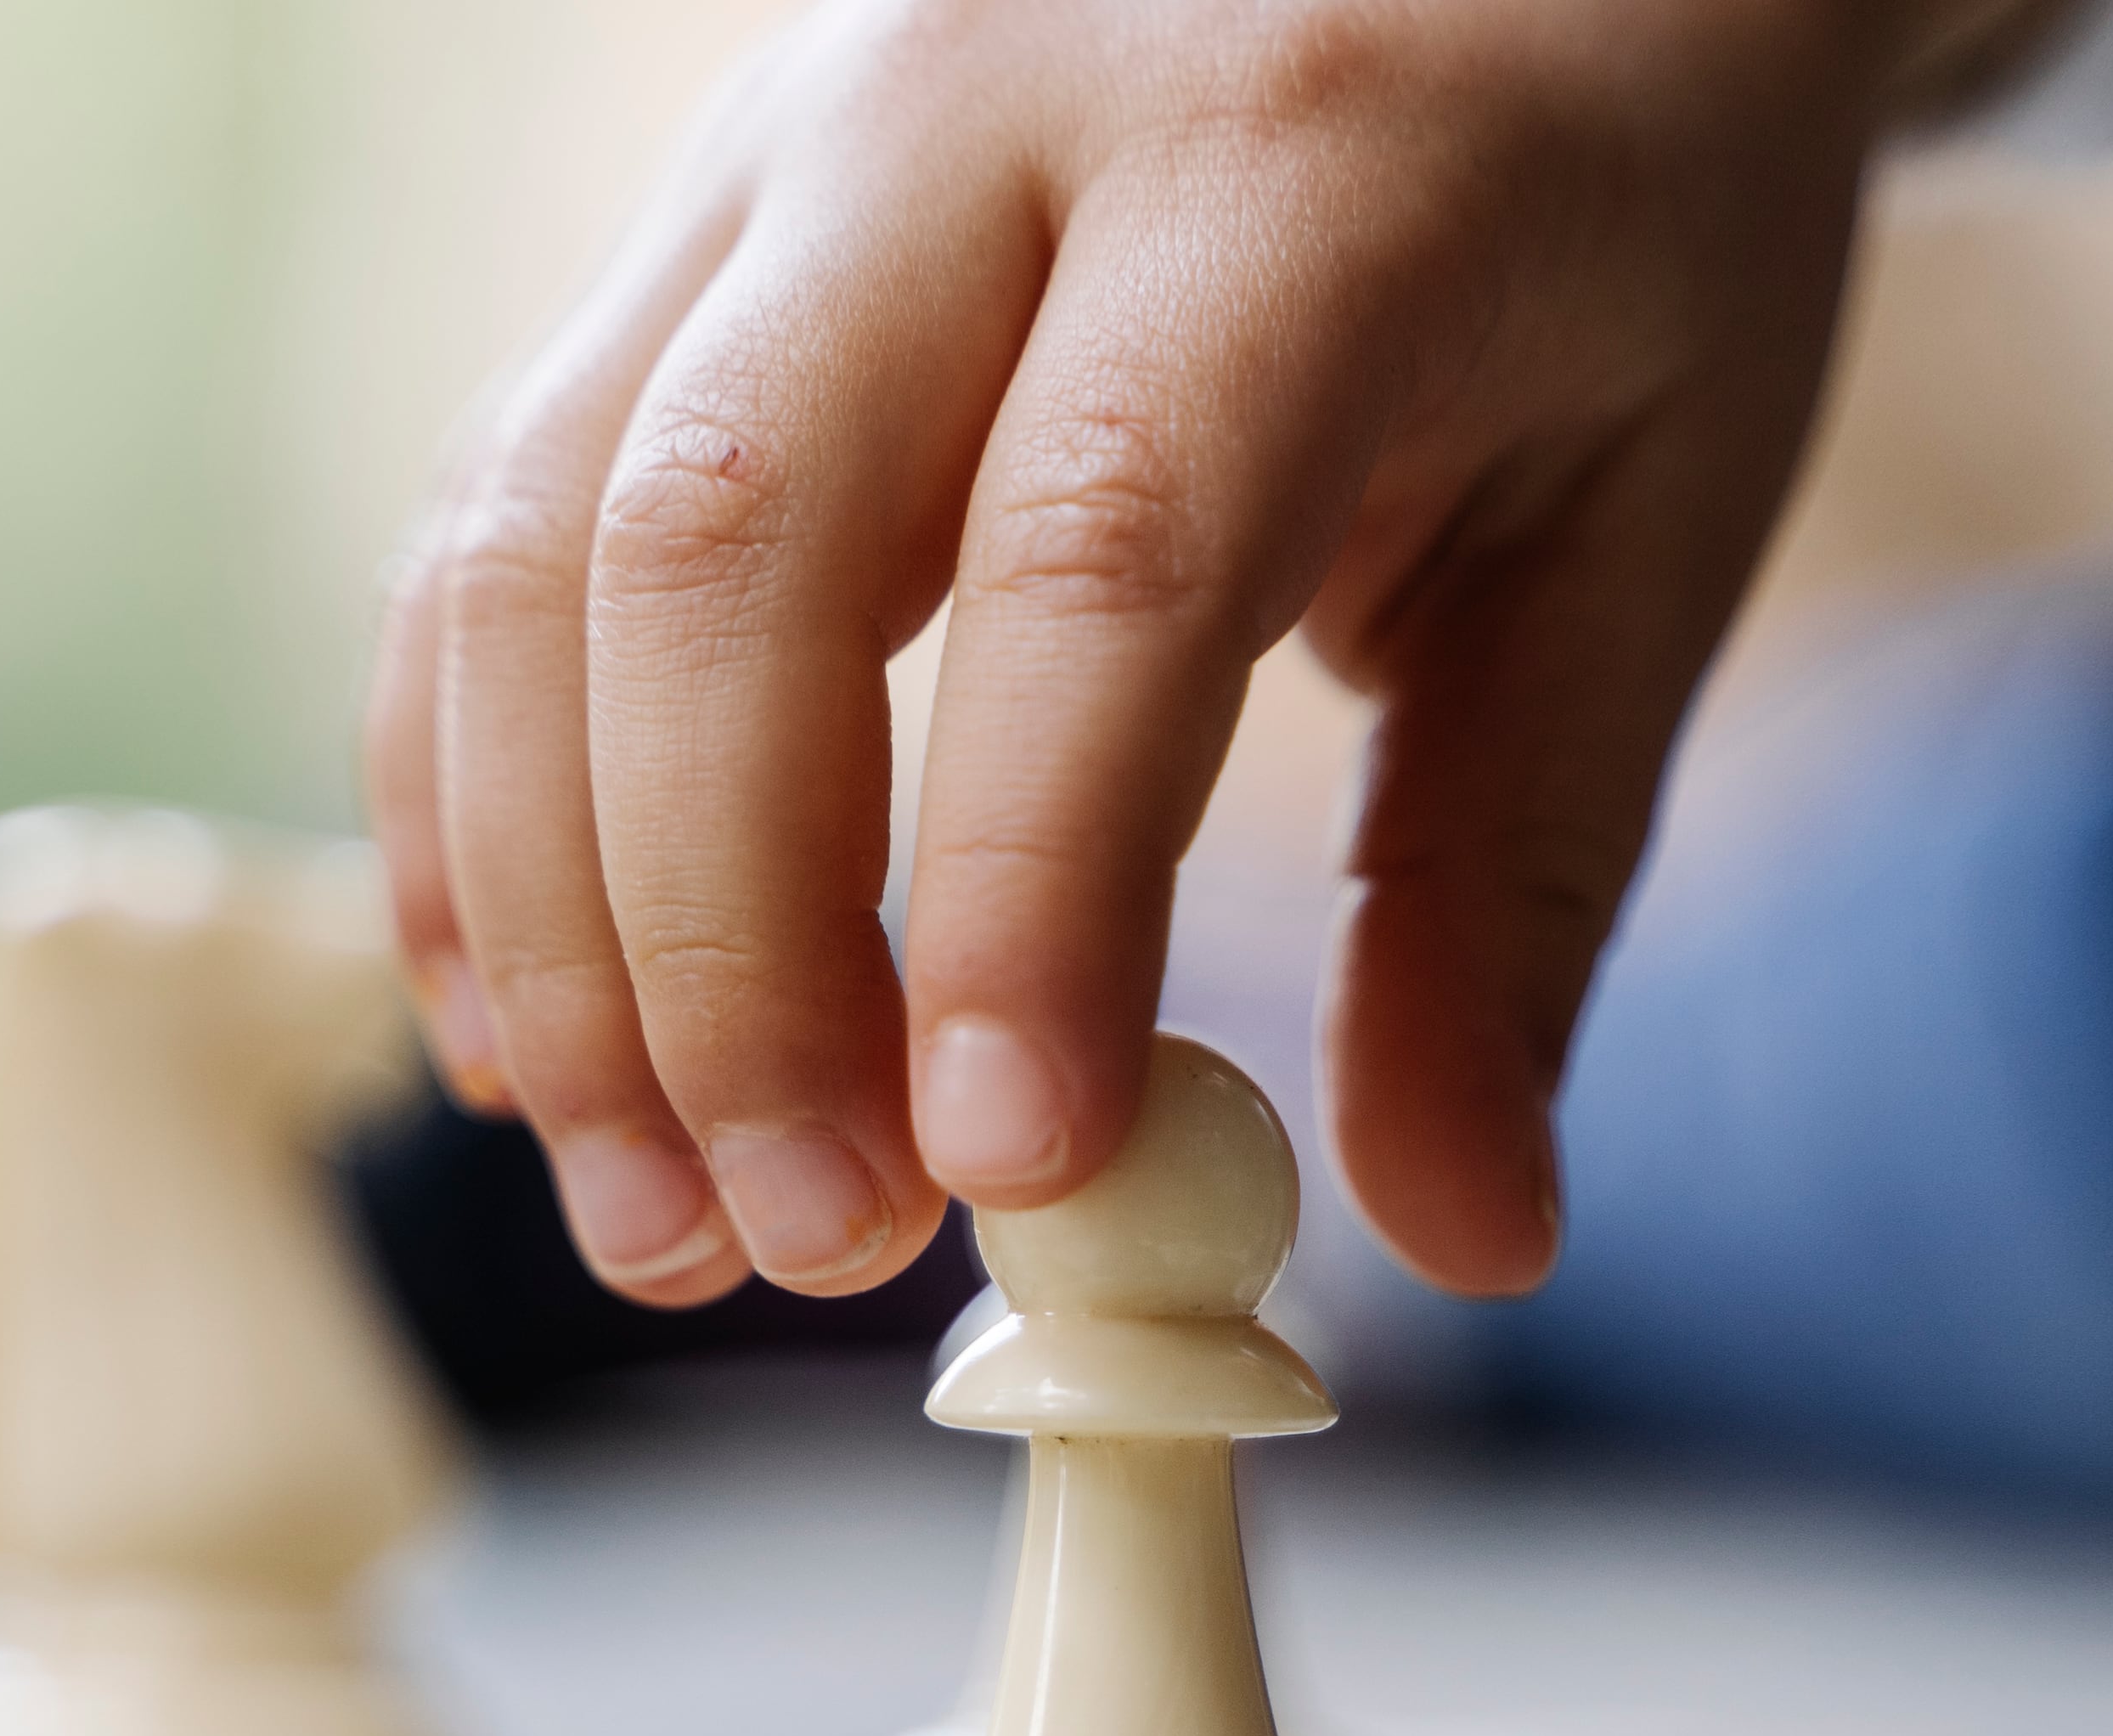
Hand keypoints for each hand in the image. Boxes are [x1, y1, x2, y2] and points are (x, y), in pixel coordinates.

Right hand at [369, 0, 1993, 1303]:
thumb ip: (1520, 887)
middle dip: (720, 942)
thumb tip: (1464, 1240)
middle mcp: (980, 106)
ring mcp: (779, 149)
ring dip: (560, 918)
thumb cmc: (1603, 213)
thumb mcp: (1644, 520)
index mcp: (1298, 167)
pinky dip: (468, 803)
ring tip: (660, 1213)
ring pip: (544, 533)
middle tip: (801, 1244)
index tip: (1005, 1169)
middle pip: (732, 535)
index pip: (1101, 546)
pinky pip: (485, 520)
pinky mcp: (671, 233)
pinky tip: (534, 1042)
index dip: (1018, 882)